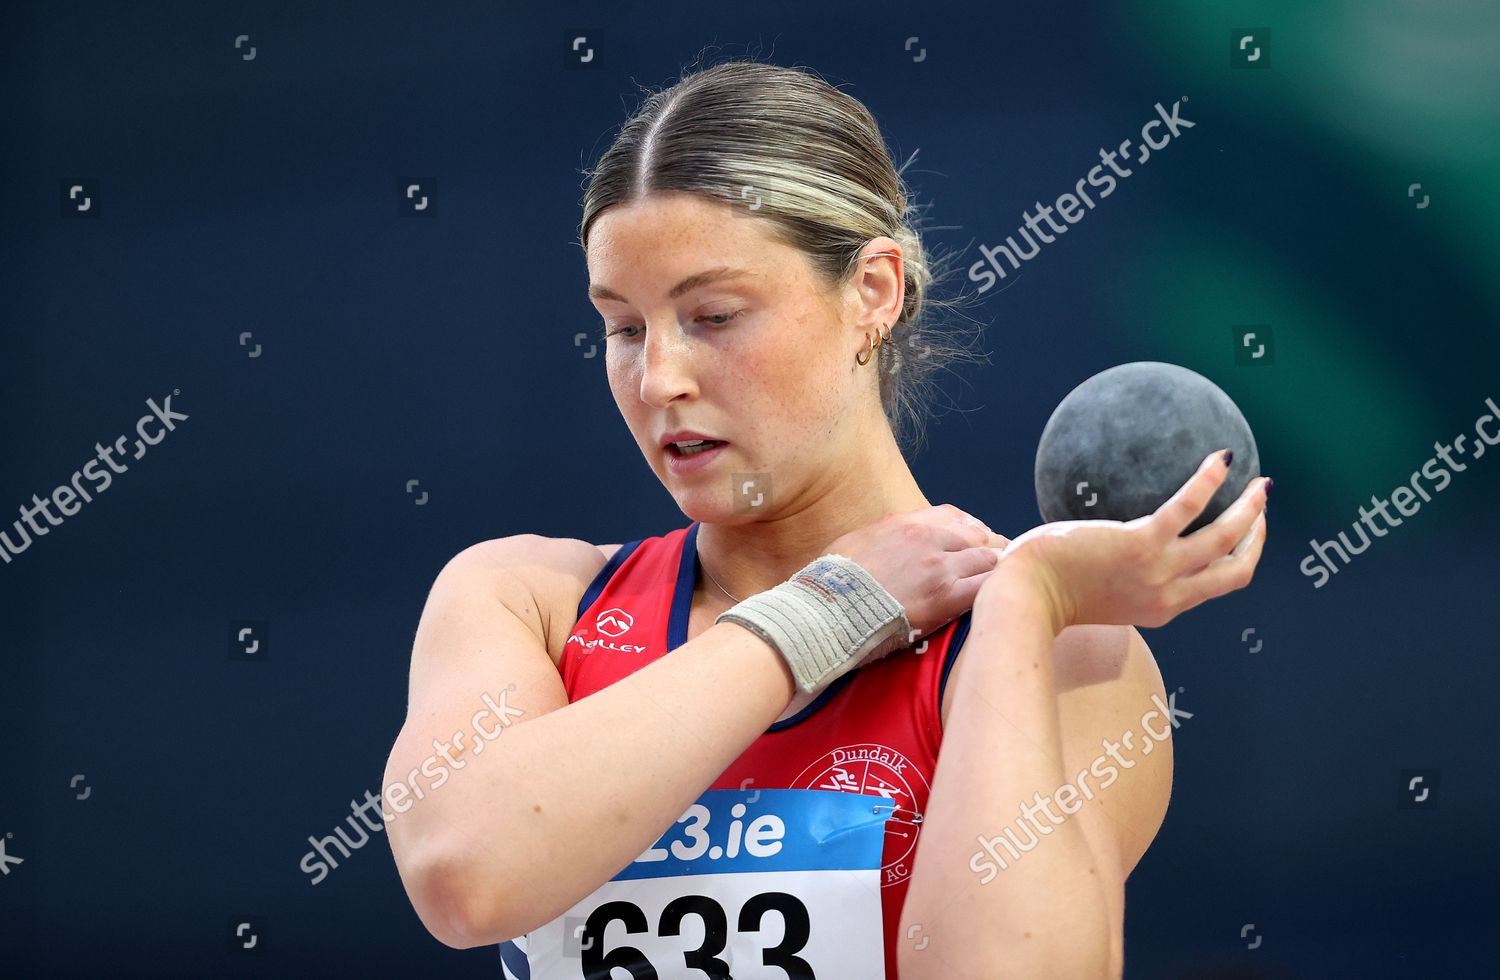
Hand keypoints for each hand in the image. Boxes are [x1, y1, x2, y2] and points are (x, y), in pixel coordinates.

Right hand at [826, 504, 1010, 643]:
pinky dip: (996, 590)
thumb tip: (888, 544)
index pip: (954, 516)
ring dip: (995, 572)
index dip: (972, 529)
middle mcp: (928, 538)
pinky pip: (986, 586)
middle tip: (997, 566)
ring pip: (989, 560)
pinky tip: (998, 599)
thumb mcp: (855, 542)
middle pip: (978, 536)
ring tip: (1001, 585)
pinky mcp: (945, 596)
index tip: (977, 541)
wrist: (827, 608)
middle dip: (991, 550)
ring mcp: (939, 566)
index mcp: (906, 523)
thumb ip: (882, 536)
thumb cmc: (832, 582)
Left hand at [987, 450, 1269, 629]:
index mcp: (1161, 607)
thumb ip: (1123, 577)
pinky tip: (1219, 458)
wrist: (1025, 596)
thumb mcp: (1100, 592)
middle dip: (1257, 536)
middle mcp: (1168, 595)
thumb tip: (1120, 549)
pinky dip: (1208, 481)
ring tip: (1258, 482)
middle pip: (1235, 570)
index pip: (1215, 587)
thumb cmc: (1049, 589)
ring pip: (1224, 539)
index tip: (1246, 535)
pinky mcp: (1140, 544)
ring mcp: (1158, 571)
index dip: (1239, 560)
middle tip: (1261, 503)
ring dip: (1249, 509)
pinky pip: (1187, 507)